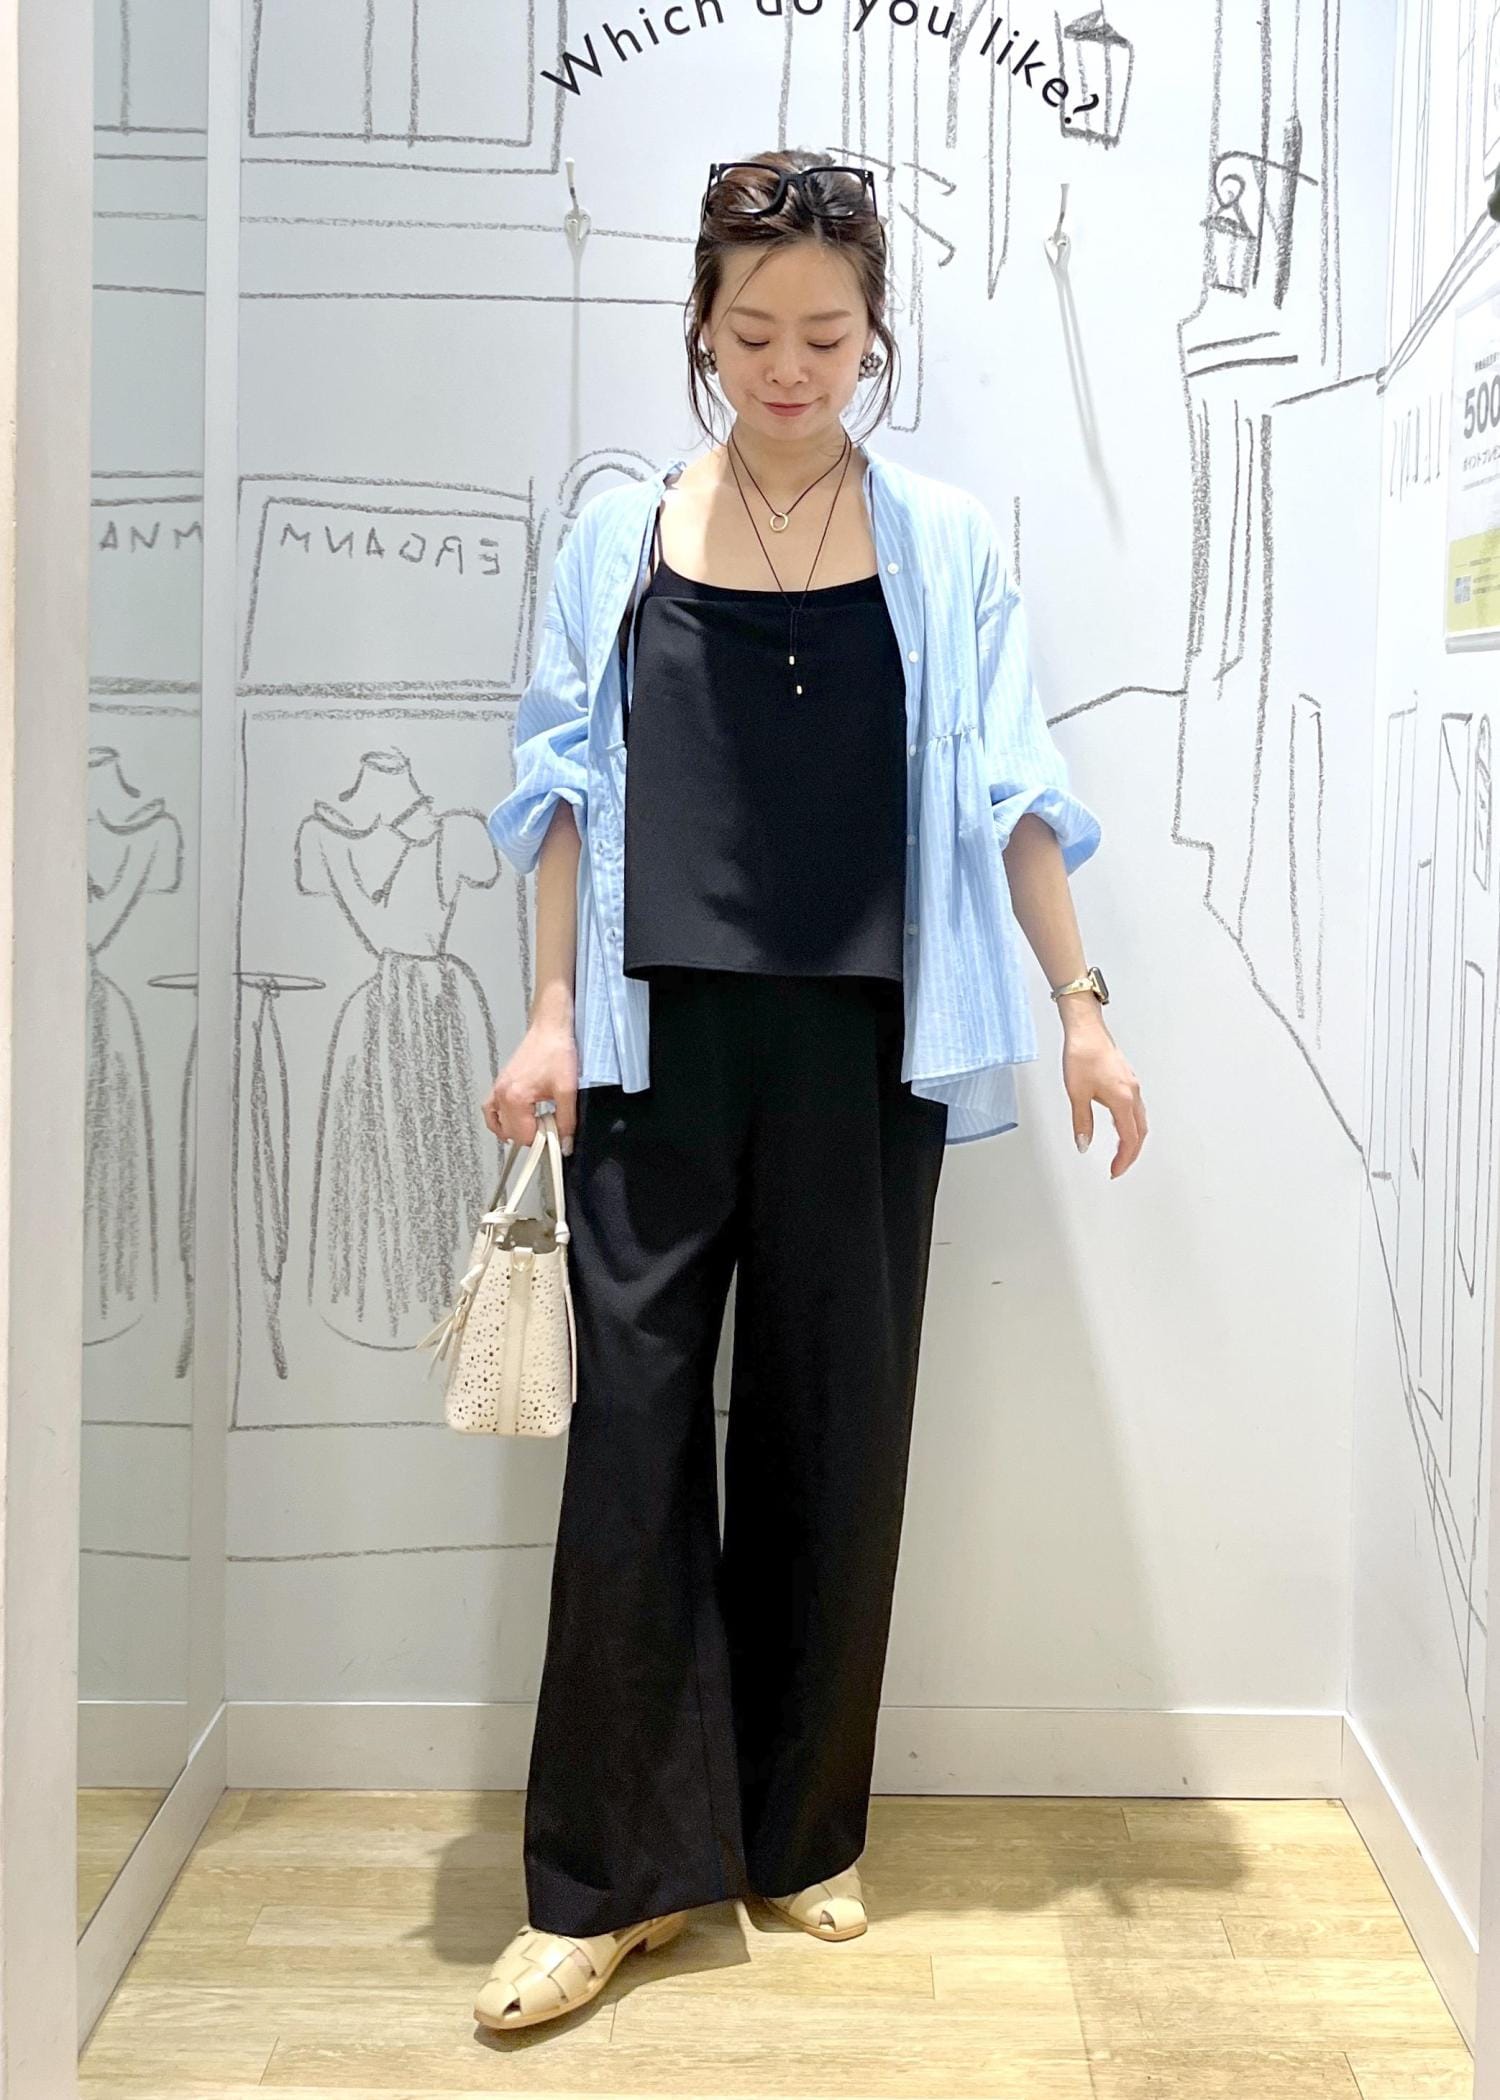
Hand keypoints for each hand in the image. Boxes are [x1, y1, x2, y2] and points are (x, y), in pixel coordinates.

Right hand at [483, 1019, 579, 1154]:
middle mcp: (502, 1094)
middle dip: (532, 1135)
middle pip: (511, 1133)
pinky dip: (498, 1120)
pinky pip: (490, 1110)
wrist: (550, 1029)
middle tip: (551, 1127)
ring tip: (537, 1125)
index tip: (556, 1136)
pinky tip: (510, 1124)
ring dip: (517, 1130)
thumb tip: (565, 1143)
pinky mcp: (501, 1084)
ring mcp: (499, 1089)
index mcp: (515, 1097)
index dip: (543, 1140)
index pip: (523, 1136)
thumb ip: (566, 1120)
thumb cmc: (556, 1051)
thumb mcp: (567, 1090)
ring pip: (499, 1124)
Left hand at [1059, 1005, 1145, 1177]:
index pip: (1129, 1139)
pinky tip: (1121, 1125)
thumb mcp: (1077, 1094)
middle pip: (1140, 1132)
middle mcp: (1132, 1094)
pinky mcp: (1127, 1079)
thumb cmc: (1082, 1055)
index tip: (1115, 1171)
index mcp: (1123, 1100)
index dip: (1124, 1159)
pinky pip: (1136, 1108)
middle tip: (1119, 1167)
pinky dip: (1132, 1124)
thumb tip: (1083, 1143)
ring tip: (1122, 1153)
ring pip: (1140, 1120)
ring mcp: (1132, 1086)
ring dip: (1134, 1139)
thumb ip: (1082, 1122)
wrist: (1086, 1029)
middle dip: (1131, 1154)